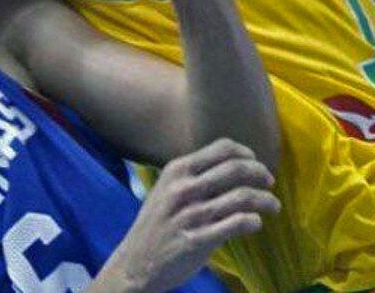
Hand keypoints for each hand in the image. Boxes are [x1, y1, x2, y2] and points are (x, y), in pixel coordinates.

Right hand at [103, 139, 278, 292]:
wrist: (137, 261)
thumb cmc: (157, 224)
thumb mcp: (166, 189)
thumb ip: (193, 177)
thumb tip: (231, 166)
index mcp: (176, 170)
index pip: (221, 149)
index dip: (245, 153)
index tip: (255, 162)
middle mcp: (183, 188)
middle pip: (235, 169)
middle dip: (260, 173)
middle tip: (269, 182)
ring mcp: (191, 214)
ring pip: (242, 197)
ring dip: (265, 200)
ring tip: (273, 205)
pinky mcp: (198, 240)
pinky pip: (237, 224)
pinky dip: (253, 221)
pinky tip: (256, 223)